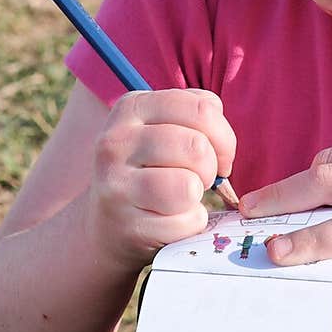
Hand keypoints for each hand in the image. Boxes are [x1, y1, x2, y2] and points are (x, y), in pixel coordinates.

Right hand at [87, 89, 236, 270]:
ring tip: (182, 196)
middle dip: (211, 168)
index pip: (202, 110)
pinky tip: (170, 219)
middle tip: (199, 178)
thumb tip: (222, 143)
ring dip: (198, 196)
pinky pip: (185, 222)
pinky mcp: (126, 225)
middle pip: (197, 148)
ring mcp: (116, 185)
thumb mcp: (164, 128)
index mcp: (132, 107)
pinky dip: (190, 224)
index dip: (224, 137)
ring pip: (189, 186)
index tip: (218, 153)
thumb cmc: (150, 168)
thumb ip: (198, 117)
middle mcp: (117, 141)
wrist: (107, 221)